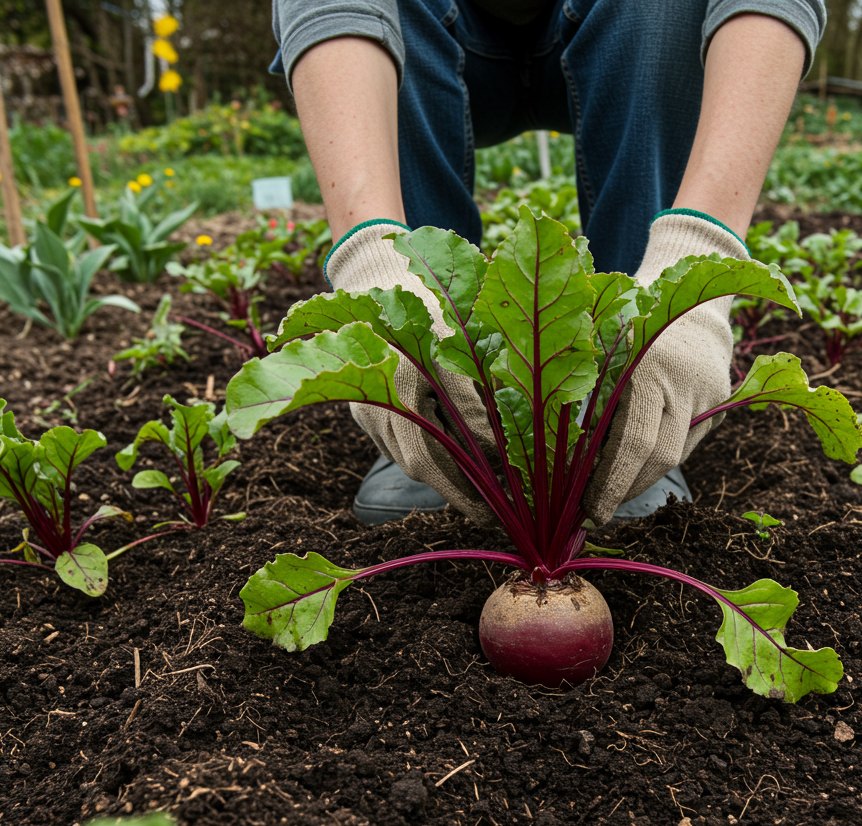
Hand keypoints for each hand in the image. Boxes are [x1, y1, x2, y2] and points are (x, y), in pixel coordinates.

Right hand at [326, 221, 494, 521]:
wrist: (376, 275)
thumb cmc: (426, 299)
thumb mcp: (460, 341)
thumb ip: (475, 399)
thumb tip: (497, 453)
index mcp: (395, 388)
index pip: (427, 462)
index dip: (458, 494)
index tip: (488, 515)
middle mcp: (372, 407)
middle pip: (416, 464)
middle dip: (455, 487)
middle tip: (492, 505)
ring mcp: (364, 410)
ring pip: (406, 455)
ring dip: (442, 469)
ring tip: (480, 481)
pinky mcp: (364, 407)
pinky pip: (397, 440)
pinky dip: (427, 449)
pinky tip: (453, 449)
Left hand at [583, 211, 747, 524]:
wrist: (691, 289)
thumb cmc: (622, 312)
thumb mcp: (594, 340)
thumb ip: (576, 387)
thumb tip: (548, 456)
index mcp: (647, 364)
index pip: (632, 442)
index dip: (608, 485)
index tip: (586, 514)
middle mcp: (684, 380)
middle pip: (658, 458)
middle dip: (622, 492)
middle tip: (592, 513)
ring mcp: (708, 392)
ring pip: (675, 457)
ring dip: (638, 482)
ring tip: (607, 496)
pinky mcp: (721, 401)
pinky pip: (686, 444)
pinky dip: (656, 462)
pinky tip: (632, 469)